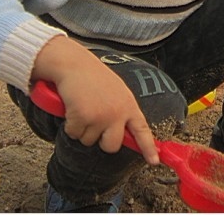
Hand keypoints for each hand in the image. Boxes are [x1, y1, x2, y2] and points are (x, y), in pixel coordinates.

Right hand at [32, 36, 158, 163]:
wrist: (74, 63)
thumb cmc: (93, 76)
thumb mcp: (116, 91)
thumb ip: (121, 110)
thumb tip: (124, 132)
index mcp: (128, 105)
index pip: (142, 130)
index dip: (148, 147)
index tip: (154, 161)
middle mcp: (117, 113)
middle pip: (111, 146)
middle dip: (100, 140)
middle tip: (93, 120)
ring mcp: (100, 116)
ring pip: (88, 141)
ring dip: (81, 128)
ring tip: (82, 106)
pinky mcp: (83, 117)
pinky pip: (73, 134)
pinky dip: (69, 124)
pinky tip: (72, 107)